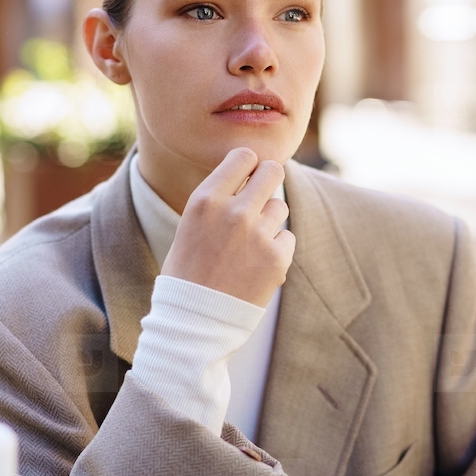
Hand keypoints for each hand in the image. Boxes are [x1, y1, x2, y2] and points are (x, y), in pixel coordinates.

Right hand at [161, 147, 294, 307]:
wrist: (194, 320)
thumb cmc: (189, 270)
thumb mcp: (191, 224)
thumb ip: (220, 197)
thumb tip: (253, 173)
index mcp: (205, 200)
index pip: (243, 156)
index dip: (248, 165)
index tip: (246, 177)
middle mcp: (233, 211)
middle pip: (273, 171)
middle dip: (269, 180)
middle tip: (260, 197)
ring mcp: (258, 234)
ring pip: (280, 206)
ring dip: (269, 220)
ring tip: (247, 244)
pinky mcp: (277, 258)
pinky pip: (287, 236)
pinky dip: (276, 248)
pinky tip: (255, 264)